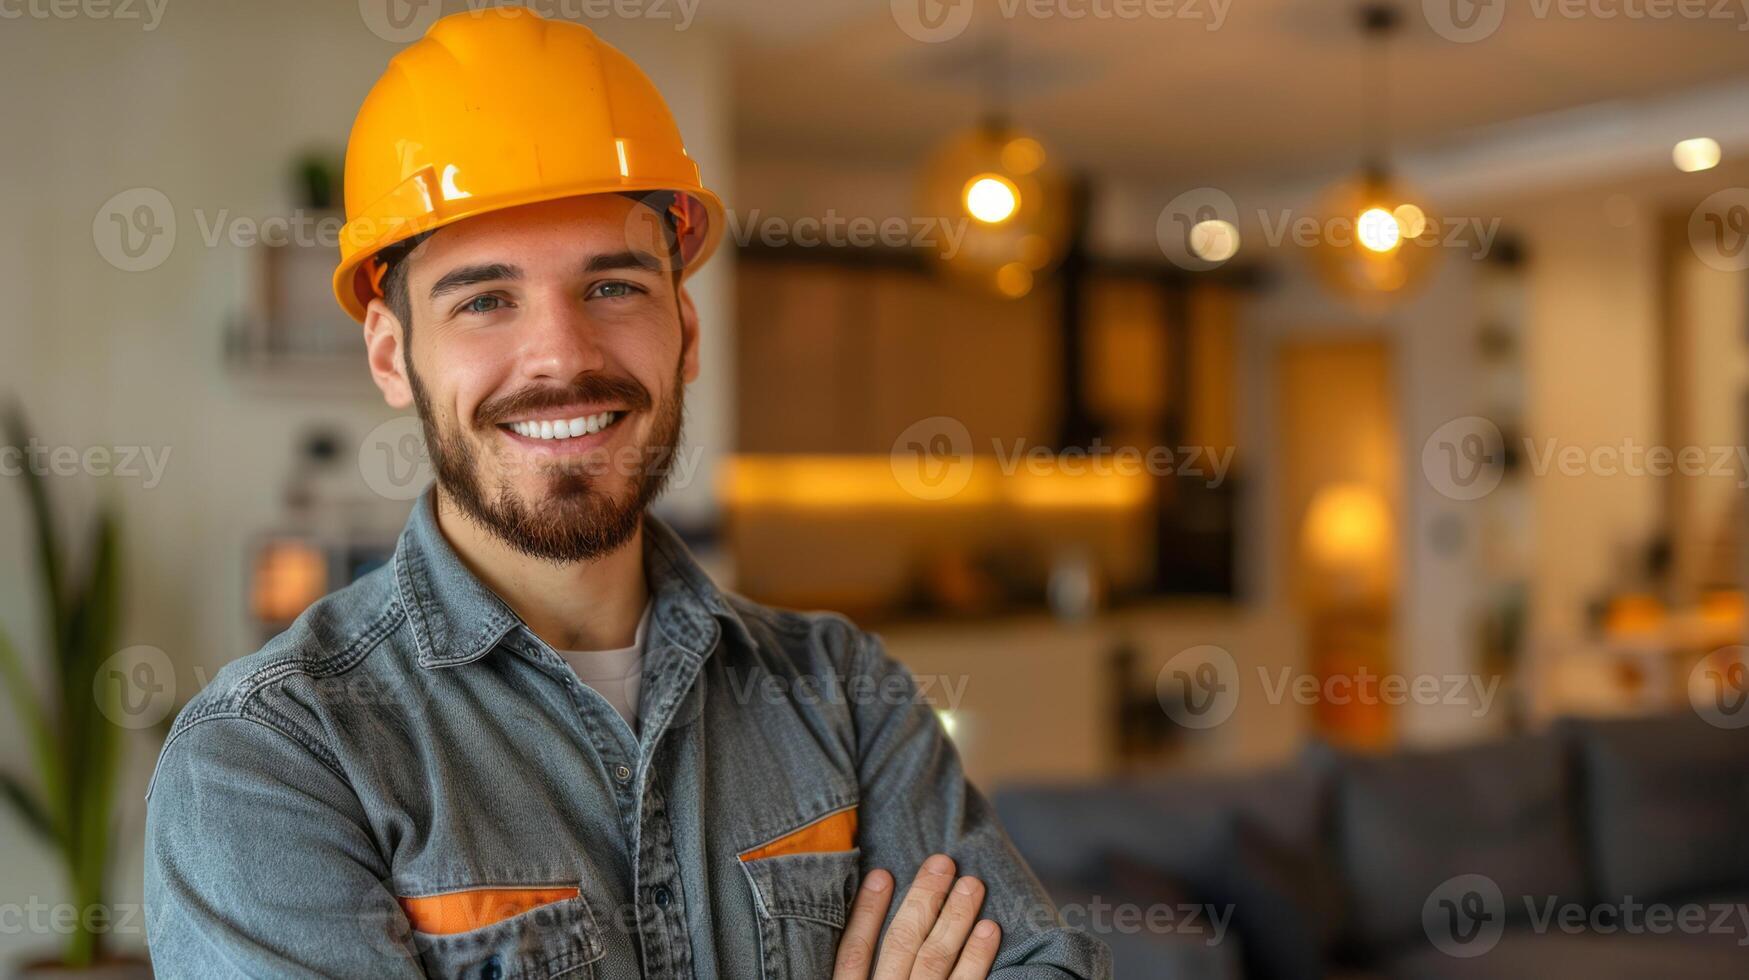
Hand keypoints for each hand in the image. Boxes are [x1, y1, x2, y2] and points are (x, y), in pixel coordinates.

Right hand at [831, 853, 1002, 979]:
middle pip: (901, 944)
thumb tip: (869, 905)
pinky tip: (989, 928)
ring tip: (971, 884)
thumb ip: (857, 971)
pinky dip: (977, 958)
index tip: (882, 873)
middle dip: (922, 900)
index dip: (866, 912)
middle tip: (942, 863)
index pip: (853, 952)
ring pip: (933, 959)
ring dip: (954, 917)